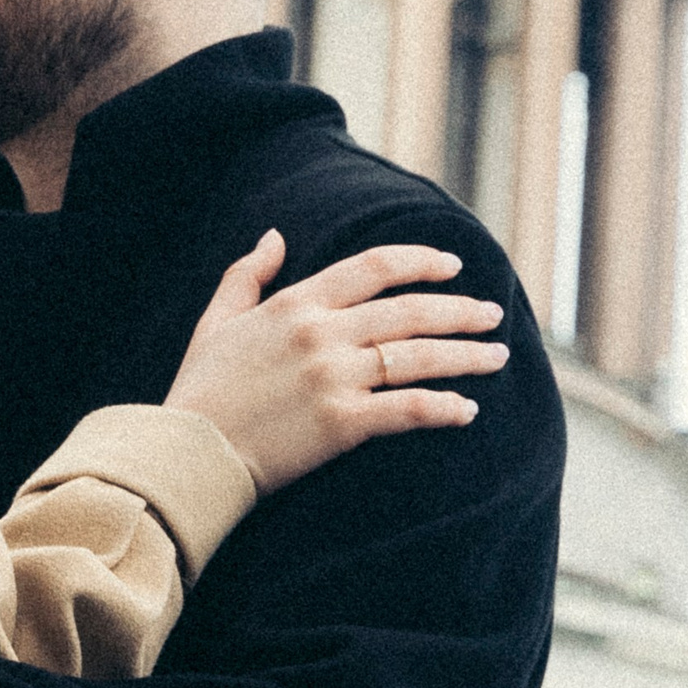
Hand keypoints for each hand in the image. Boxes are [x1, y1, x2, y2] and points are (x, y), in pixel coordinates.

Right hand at [165, 234, 507, 496]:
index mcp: (296, 303)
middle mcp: (322, 333)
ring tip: (497, 356)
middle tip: (494, 315)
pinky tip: (467, 409)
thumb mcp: (217, 319)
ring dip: (466, 356)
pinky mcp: (342, 423)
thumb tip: (274, 236)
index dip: (421, 261)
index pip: (374, 267)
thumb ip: (247, 274)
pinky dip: (442, 408)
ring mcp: (334, 377)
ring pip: (418, 357)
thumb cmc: (202, 387)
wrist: (190, 451)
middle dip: (461, 311)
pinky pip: (407, 409)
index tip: (453, 266)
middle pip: (410, 311)